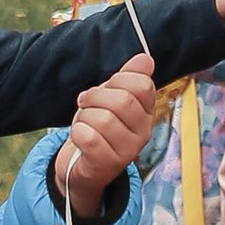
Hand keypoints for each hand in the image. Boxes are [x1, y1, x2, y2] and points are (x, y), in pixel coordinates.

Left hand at [54, 53, 161, 215]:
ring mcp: (127, 151)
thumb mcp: (111, 98)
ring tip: (85, 123)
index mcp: (147, 113)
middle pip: (123, 101)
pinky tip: (80, 138)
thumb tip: (145, 59)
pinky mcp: (107, 165)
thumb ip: (128, 78)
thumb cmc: (98, 128)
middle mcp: (143, 133)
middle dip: (96, 96)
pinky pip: (89, 137)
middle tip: (86, 103)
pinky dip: (77, 133)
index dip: (119, 79)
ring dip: (84, 117)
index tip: (107, 87)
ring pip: (103, 119)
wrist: (81, 165)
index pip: (143, 84)